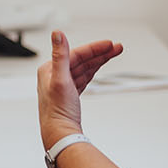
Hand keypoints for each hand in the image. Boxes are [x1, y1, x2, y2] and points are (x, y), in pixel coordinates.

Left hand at [37, 31, 122, 148]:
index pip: (75, 53)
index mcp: (49, 69)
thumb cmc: (57, 111)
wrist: (60, 133)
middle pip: (81, 59)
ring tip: (114, 54)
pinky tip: (99, 68)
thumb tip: (57, 33)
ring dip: (99, 61)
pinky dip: (92, 72)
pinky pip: (83, 77)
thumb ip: (60, 55)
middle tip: (117, 48)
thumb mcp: (60, 79)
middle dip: (100, 53)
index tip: (109, 44)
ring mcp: (62, 85)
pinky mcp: (69, 94)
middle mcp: (54, 75)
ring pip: (84, 68)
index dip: (94, 48)